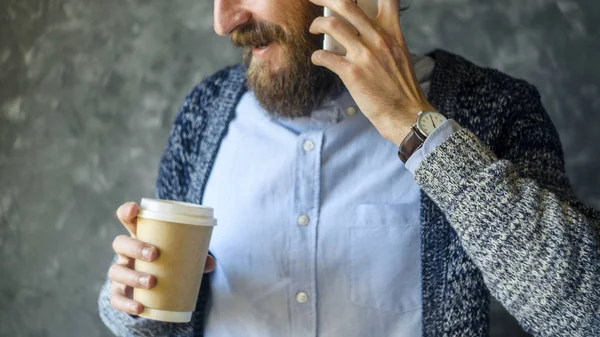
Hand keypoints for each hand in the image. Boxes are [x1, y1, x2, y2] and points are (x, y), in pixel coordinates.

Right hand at [107, 202, 216, 314]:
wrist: (153, 288)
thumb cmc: (168, 262)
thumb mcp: (180, 255)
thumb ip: (195, 256)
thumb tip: (210, 263)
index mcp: (139, 236)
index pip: (127, 219)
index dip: (127, 211)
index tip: (135, 209)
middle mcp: (125, 253)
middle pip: (120, 244)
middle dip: (135, 247)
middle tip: (154, 254)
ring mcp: (120, 272)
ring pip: (117, 271)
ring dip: (133, 276)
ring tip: (151, 281)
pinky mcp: (119, 293)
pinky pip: (116, 298)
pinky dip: (126, 303)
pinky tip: (140, 306)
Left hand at [308, 0, 435, 145]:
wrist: (406, 112)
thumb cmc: (400, 87)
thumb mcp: (399, 53)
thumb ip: (383, 38)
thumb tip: (361, 31)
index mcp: (391, 32)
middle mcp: (378, 39)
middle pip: (346, 5)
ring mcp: (364, 55)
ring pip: (332, 25)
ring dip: (317, 24)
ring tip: (314, 28)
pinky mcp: (352, 73)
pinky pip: (325, 56)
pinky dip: (317, 56)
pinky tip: (317, 59)